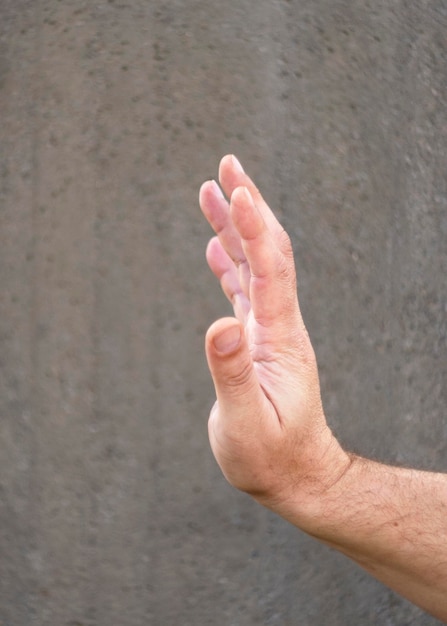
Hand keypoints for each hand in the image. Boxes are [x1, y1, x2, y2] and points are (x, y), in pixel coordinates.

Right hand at [200, 155, 349, 516]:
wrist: (296, 474)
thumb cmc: (270, 458)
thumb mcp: (245, 425)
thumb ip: (233, 375)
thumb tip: (220, 326)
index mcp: (280, 338)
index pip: (271, 269)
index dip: (253, 227)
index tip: (236, 187)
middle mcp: (279, 323)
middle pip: (269, 251)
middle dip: (249, 206)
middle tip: (229, 165)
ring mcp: (270, 329)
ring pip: (255, 264)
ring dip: (237, 225)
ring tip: (214, 190)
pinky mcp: (258, 340)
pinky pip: (244, 289)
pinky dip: (231, 260)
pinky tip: (217, 244)